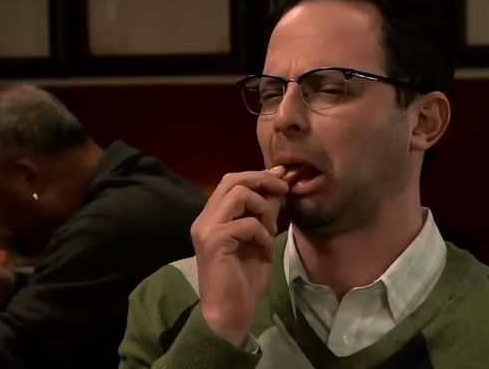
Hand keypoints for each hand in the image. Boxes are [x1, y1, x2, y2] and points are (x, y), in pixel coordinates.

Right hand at [192, 166, 289, 344]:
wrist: (229, 313)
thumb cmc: (243, 280)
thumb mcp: (260, 238)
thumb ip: (265, 213)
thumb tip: (278, 185)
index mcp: (212, 217)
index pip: (231, 181)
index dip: (258, 175)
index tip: (281, 177)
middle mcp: (205, 218)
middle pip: (232, 179)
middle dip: (262, 180)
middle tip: (283, 190)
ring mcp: (206, 229)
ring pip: (238, 194)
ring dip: (263, 209)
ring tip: (270, 230)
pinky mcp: (214, 241)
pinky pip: (246, 223)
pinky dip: (262, 233)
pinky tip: (264, 250)